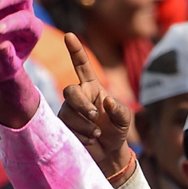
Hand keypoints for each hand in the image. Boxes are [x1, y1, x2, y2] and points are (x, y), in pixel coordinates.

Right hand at [60, 34, 133, 180]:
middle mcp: (78, 96)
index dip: (75, 51)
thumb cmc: (116, 131)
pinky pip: (66, 127)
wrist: (108, 153)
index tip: (69, 35)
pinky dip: (81, 134)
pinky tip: (90, 140)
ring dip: (85, 125)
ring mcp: (68, 111)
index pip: (82, 66)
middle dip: (82, 105)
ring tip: (97, 134)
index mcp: (92, 88)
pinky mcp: (62, 126)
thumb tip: (106, 101)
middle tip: (95, 116)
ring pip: (68, 112)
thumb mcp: (125, 120)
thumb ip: (120, 110)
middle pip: (70, 91)